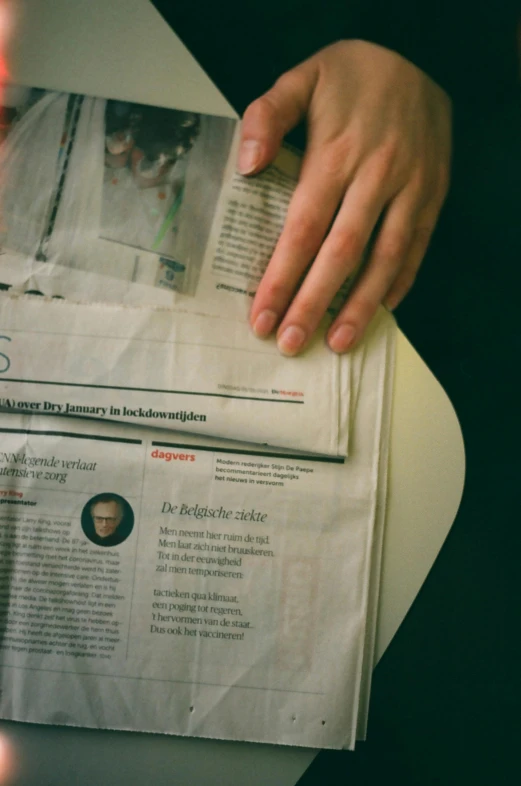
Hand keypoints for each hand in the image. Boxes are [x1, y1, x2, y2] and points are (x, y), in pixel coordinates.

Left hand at [239, 40, 451, 354]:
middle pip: (341, 254)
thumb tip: (247, 164)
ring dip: (361, 306)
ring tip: (337, 343)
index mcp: (337, 154)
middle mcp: (376, 177)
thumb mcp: (304, 77)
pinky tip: (382, 311)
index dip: (281, 278)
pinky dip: (401, 282)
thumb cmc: (352, 76)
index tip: (262, 317)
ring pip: (385, 258)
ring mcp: (410, 189)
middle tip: (291, 343)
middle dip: (314, 303)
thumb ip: (268, 115)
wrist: (419, 57)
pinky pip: (418, 246)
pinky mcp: (433, 195)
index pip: (303, 229)